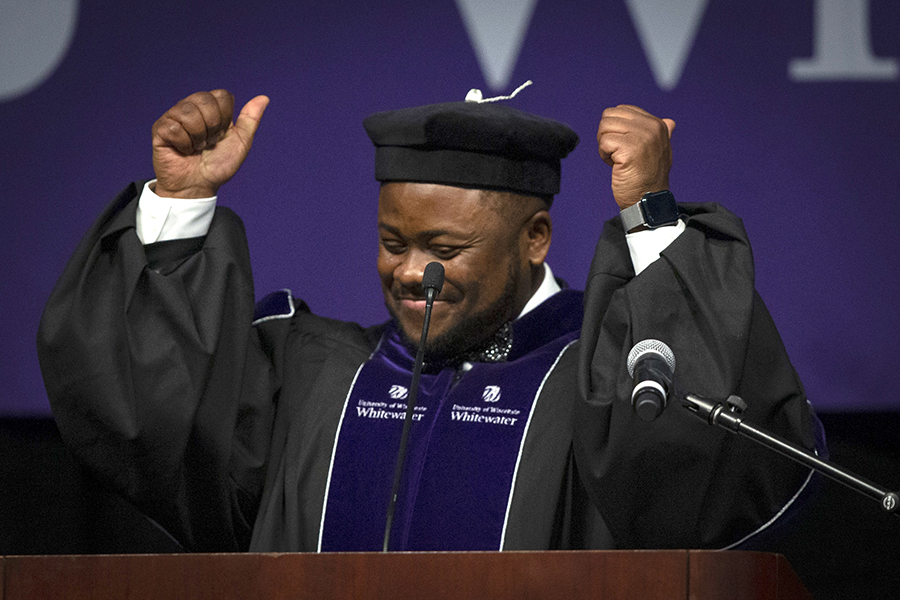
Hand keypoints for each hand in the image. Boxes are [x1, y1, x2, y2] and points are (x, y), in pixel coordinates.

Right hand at [151, 90, 268, 197]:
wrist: (199, 186)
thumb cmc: (218, 166)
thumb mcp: (240, 143)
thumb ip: (250, 120)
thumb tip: (264, 98)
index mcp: (212, 108)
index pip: (222, 95)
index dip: (225, 118)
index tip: (221, 135)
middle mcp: (192, 108)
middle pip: (205, 99)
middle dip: (212, 127)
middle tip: (208, 143)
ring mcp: (174, 116)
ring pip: (189, 112)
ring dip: (198, 137)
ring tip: (196, 147)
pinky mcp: (160, 128)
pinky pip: (174, 128)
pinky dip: (183, 144)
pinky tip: (183, 150)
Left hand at [597, 105, 674, 209]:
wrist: (647, 200)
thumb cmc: (649, 178)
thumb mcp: (660, 151)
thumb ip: (662, 134)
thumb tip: (669, 121)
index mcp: (657, 124)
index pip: (621, 110)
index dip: (615, 128)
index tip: (625, 146)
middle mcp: (651, 127)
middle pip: (609, 116)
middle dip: (607, 135)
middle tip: (618, 153)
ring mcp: (641, 137)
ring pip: (604, 128)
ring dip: (605, 146)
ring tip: (618, 159)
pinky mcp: (629, 149)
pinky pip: (603, 143)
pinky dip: (604, 156)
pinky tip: (616, 165)